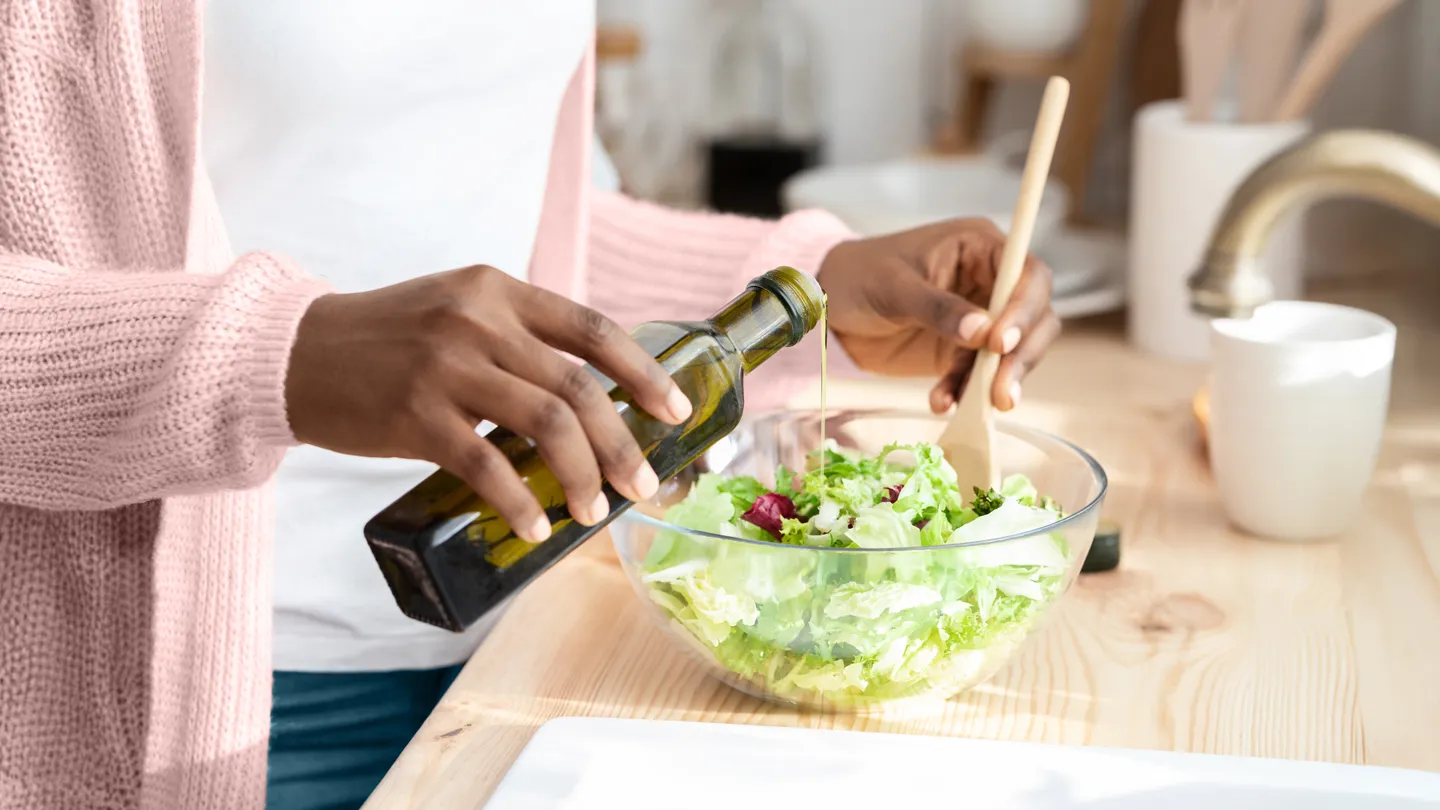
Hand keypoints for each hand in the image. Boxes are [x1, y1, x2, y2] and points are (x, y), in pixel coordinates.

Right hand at [285, 265, 692, 541]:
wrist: (295, 353)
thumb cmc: (388, 341)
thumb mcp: (457, 312)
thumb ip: (516, 338)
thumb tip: (588, 398)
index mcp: (498, 292)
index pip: (593, 329)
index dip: (643, 373)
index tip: (675, 411)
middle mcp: (479, 321)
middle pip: (579, 387)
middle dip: (623, 444)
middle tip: (643, 485)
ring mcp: (447, 365)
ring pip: (545, 424)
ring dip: (582, 476)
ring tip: (594, 512)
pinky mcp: (415, 413)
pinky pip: (487, 464)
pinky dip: (519, 500)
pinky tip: (535, 526)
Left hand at [816, 218, 1057, 413]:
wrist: (829, 307)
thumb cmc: (859, 276)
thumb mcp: (894, 287)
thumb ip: (938, 308)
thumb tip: (982, 333)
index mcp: (980, 247)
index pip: (1027, 274)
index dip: (1024, 308)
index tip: (1001, 343)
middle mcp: (990, 281)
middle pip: (1034, 317)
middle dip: (1021, 356)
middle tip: (1000, 391)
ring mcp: (982, 318)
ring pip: (1015, 352)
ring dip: (995, 380)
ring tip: (967, 403)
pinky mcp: (965, 351)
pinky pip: (981, 375)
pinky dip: (966, 391)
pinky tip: (942, 401)